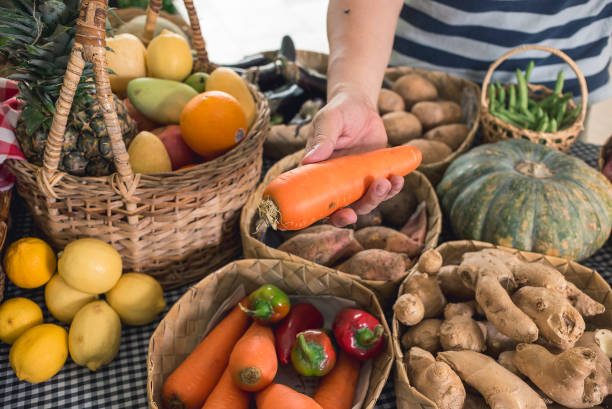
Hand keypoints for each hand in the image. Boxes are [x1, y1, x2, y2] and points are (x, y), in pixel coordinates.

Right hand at [301, 86, 403, 226]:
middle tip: (375, 191)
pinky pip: (382, 190)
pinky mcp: (373, 176)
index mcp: (317, 175)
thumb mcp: (328, 120)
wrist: (360, 105)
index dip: (329, 216)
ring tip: (390, 181)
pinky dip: (392, 189)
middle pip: (344, 209)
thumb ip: (322, 138)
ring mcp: (355, 182)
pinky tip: (398, 178)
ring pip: (365, 203)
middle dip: (360, 210)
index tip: (345, 215)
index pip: (317, 203)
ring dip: (378, 198)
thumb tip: (309, 159)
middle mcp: (335, 183)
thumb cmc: (339, 112)